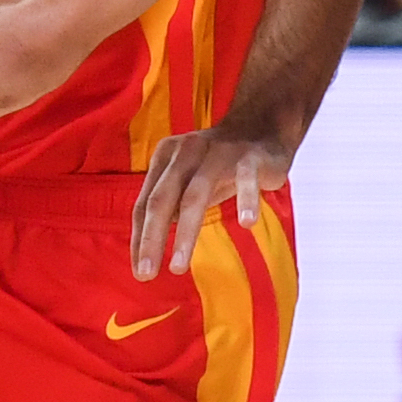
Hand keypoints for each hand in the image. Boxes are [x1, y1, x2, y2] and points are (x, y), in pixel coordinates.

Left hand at [133, 119, 291, 282]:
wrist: (262, 128)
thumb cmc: (218, 165)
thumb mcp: (188, 183)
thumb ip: (170, 208)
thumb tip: (149, 248)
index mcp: (165, 158)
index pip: (145, 202)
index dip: (139, 237)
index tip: (139, 270)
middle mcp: (186, 152)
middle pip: (162, 199)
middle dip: (151, 238)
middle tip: (146, 273)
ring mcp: (217, 153)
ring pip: (196, 194)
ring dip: (185, 234)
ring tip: (178, 266)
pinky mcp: (250, 157)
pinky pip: (246, 179)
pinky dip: (246, 199)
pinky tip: (246, 223)